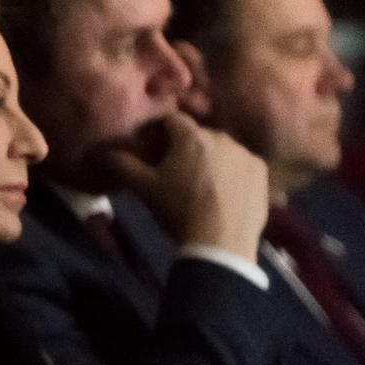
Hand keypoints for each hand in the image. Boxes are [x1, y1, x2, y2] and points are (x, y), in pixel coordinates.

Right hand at [100, 112, 268, 259]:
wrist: (221, 244)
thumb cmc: (178, 211)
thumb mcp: (144, 189)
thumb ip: (122, 164)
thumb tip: (102, 150)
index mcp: (192, 136)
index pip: (171, 120)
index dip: (158, 131)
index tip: (151, 147)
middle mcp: (222, 137)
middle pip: (198, 135)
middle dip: (185, 147)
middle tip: (174, 170)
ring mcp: (246, 154)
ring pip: (221, 149)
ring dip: (210, 159)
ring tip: (201, 185)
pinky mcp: (262, 173)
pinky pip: (241, 165)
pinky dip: (231, 173)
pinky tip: (223, 193)